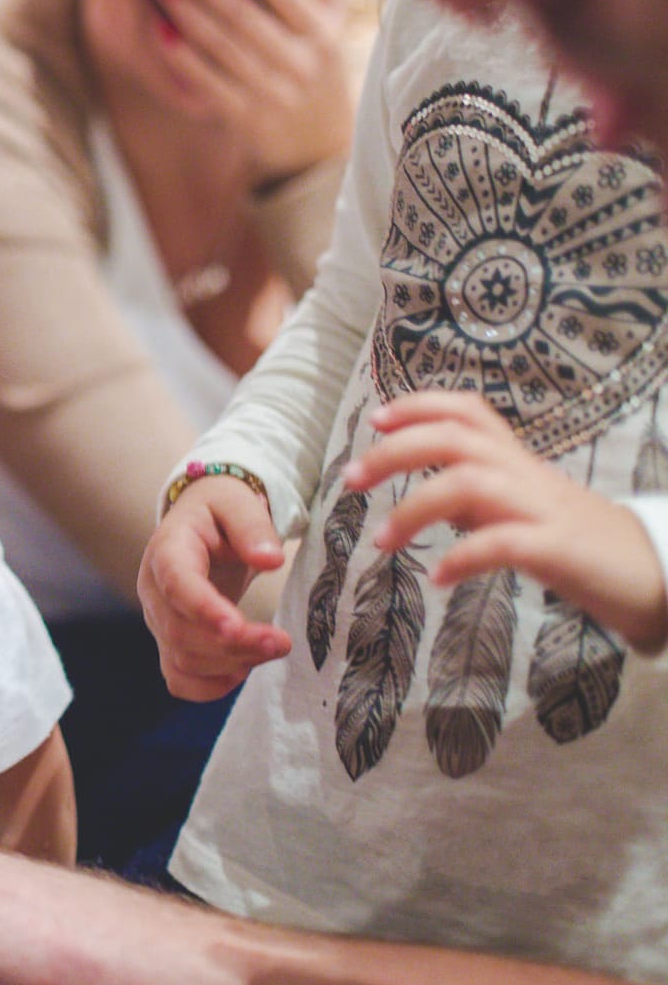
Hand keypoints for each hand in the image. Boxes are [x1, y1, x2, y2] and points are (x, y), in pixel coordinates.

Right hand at [138, 474, 290, 700]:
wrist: (205, 524)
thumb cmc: (222, 512)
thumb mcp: (238, 503)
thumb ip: (252, 526)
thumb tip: (270, 560)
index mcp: (167, 550)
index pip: (176, 584)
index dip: (203, 609)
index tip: (238, 627)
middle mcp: (153, 589)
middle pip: (179, 632)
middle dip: (232, 645)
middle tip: (281, 642)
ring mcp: (158, 620)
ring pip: (181, 660)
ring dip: (230, 665)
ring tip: (272, 648)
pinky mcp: (169, 642)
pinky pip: (179, 679)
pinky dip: (211, 687)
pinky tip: (244, 670)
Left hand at [155, 0, 353, 186]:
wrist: (321, 154)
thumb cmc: (313, 81)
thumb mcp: (321, 40)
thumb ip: (291, 4)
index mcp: (322, 35)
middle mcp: (301, 62)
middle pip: (242, 12)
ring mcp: (275, 93)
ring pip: (221, 44)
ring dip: (184, 9)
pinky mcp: (248, 120)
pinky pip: (208, 81)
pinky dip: (182, 55)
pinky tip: (160, 32)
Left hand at [346, 391, 667, 653]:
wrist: (655, 572)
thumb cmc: (576, 541)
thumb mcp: (518, 509)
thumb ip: (475, 498)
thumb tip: (424, 497)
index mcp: (515, 460)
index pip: (467, 411)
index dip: (419, 406)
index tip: (376, 419)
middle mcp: (526, 473)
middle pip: (454, 438)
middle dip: (394, 452)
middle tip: (348, 480)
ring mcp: (542, 508)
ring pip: (469, 483)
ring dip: (413, 509)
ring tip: (381, 542)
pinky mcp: (559, 548)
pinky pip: (504, 542)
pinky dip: (463, 556)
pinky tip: (439, 579)